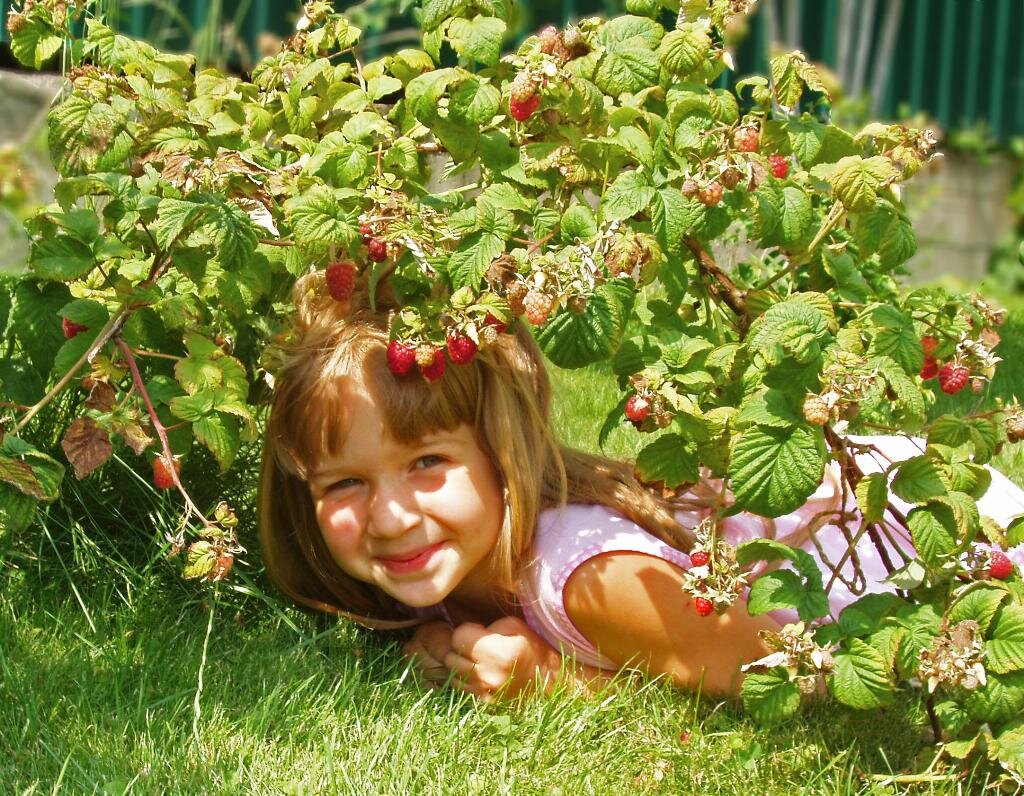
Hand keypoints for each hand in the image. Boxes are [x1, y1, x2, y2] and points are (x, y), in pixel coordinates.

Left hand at [404, 617, 560, 701]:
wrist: (550, 680)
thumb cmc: (532, 647)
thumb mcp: (513, 626)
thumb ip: (485, 628)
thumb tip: (465, 635)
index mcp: (497, 654)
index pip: (458, 638)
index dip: (466, 631)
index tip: (477, 632)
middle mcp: (488, 677)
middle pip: (451, 658)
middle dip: (460, 649)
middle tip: (476, 646)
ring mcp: (485, 694)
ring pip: (453, 676)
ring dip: (460, 666)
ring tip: (478, 660)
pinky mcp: (484, 705)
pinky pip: (461, 690)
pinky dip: (466, 681)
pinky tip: (480, 673)